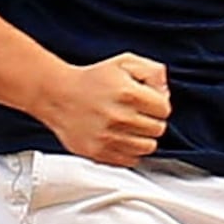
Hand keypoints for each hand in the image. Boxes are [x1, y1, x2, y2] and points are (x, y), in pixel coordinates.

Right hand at [39, 52, 170, 164]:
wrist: (58, 95)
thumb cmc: (92, 80)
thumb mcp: (125, 63)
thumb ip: (152, 72)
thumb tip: (165, 92)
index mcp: (128, 93)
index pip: (164, 110)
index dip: (158, 105)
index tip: (149, 104)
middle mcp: (119, 116)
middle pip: (158, 129)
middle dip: (151, 121)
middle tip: (137, 115)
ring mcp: (108, 137)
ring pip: (147, 147)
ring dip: (142, 138)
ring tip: (130, 128)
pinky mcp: (99, 153)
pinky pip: (130, 160)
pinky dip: (129, 152)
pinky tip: (120, 139)